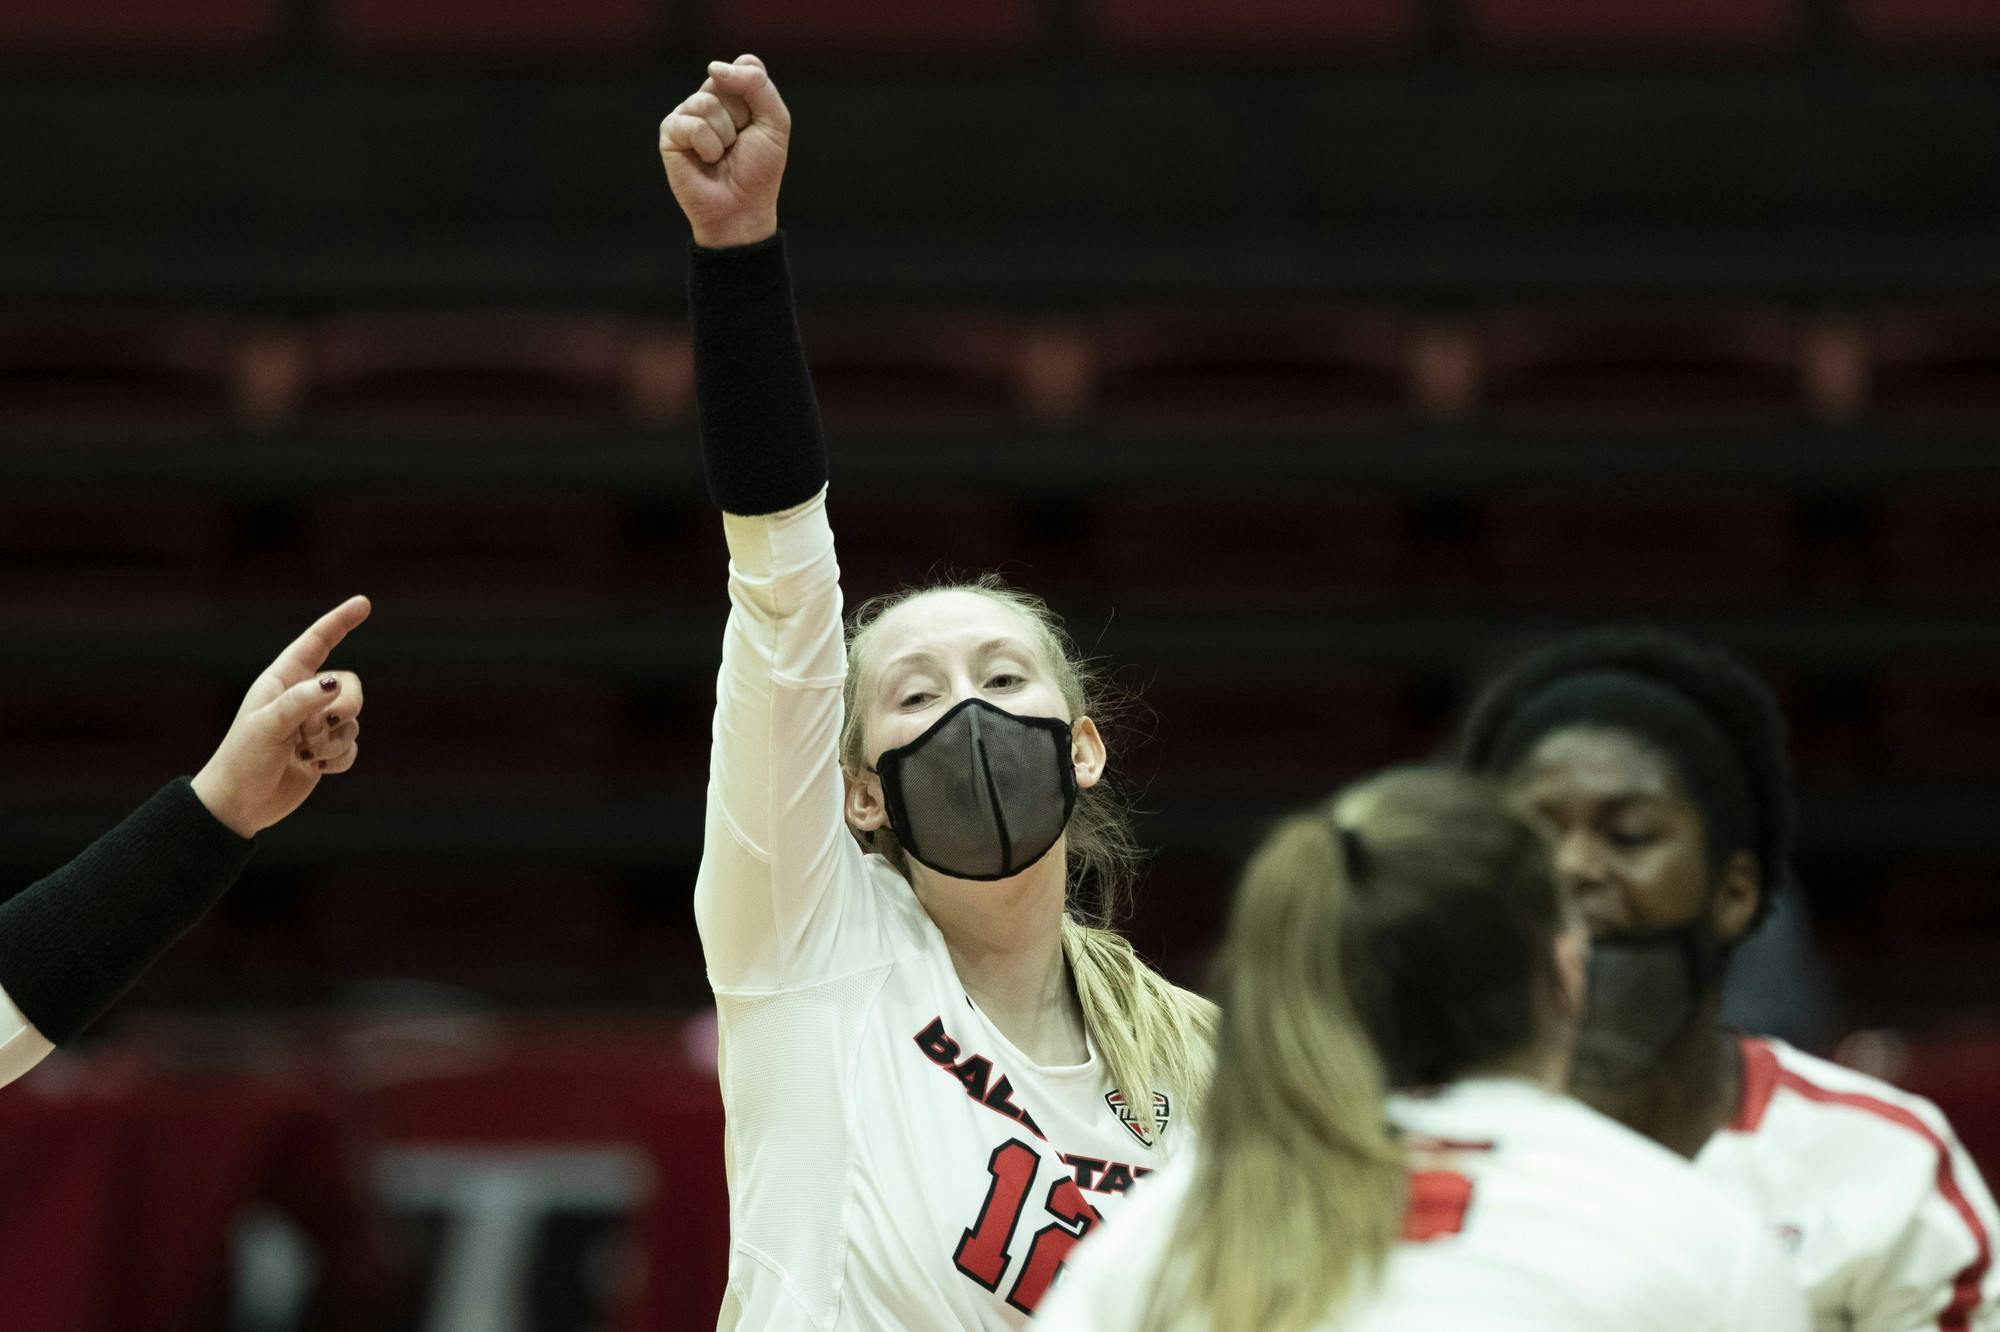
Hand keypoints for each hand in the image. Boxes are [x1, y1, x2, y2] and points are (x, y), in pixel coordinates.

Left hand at [190, 596, 369, 838]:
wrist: (239, 805)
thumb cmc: (243, 759)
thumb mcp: (268, 726)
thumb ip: (301, 702)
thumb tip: (334, 684)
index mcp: (284, 680)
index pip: (317, 642)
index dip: (340, 621)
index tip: (364, 603)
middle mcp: (303, 698)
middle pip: (349, 686)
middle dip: (346, 707)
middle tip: (320, 727)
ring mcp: (316, 725)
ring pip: (353, 720)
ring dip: (334, 741)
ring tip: (306, 755)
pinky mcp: (326, 752)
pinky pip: (353, 747)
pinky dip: (339, 760)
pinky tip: (315, 769)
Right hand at [659, 54, 790, 248]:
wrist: (742, 210)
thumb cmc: (759, 171)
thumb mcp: (775, 122)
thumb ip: (757, 85)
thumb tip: (712, 67)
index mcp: (735, 94)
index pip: (746, 65)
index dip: (757, 94)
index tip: (758, 122)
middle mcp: (709, 98)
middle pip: (726, 81)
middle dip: (742, 117)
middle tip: (739, 143)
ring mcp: (687, 114)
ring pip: (706, 102)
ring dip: (724, 135)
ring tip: (722, 155)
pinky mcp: (670, 132)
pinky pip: (690, 123)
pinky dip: (707, 146)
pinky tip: (707, 161)